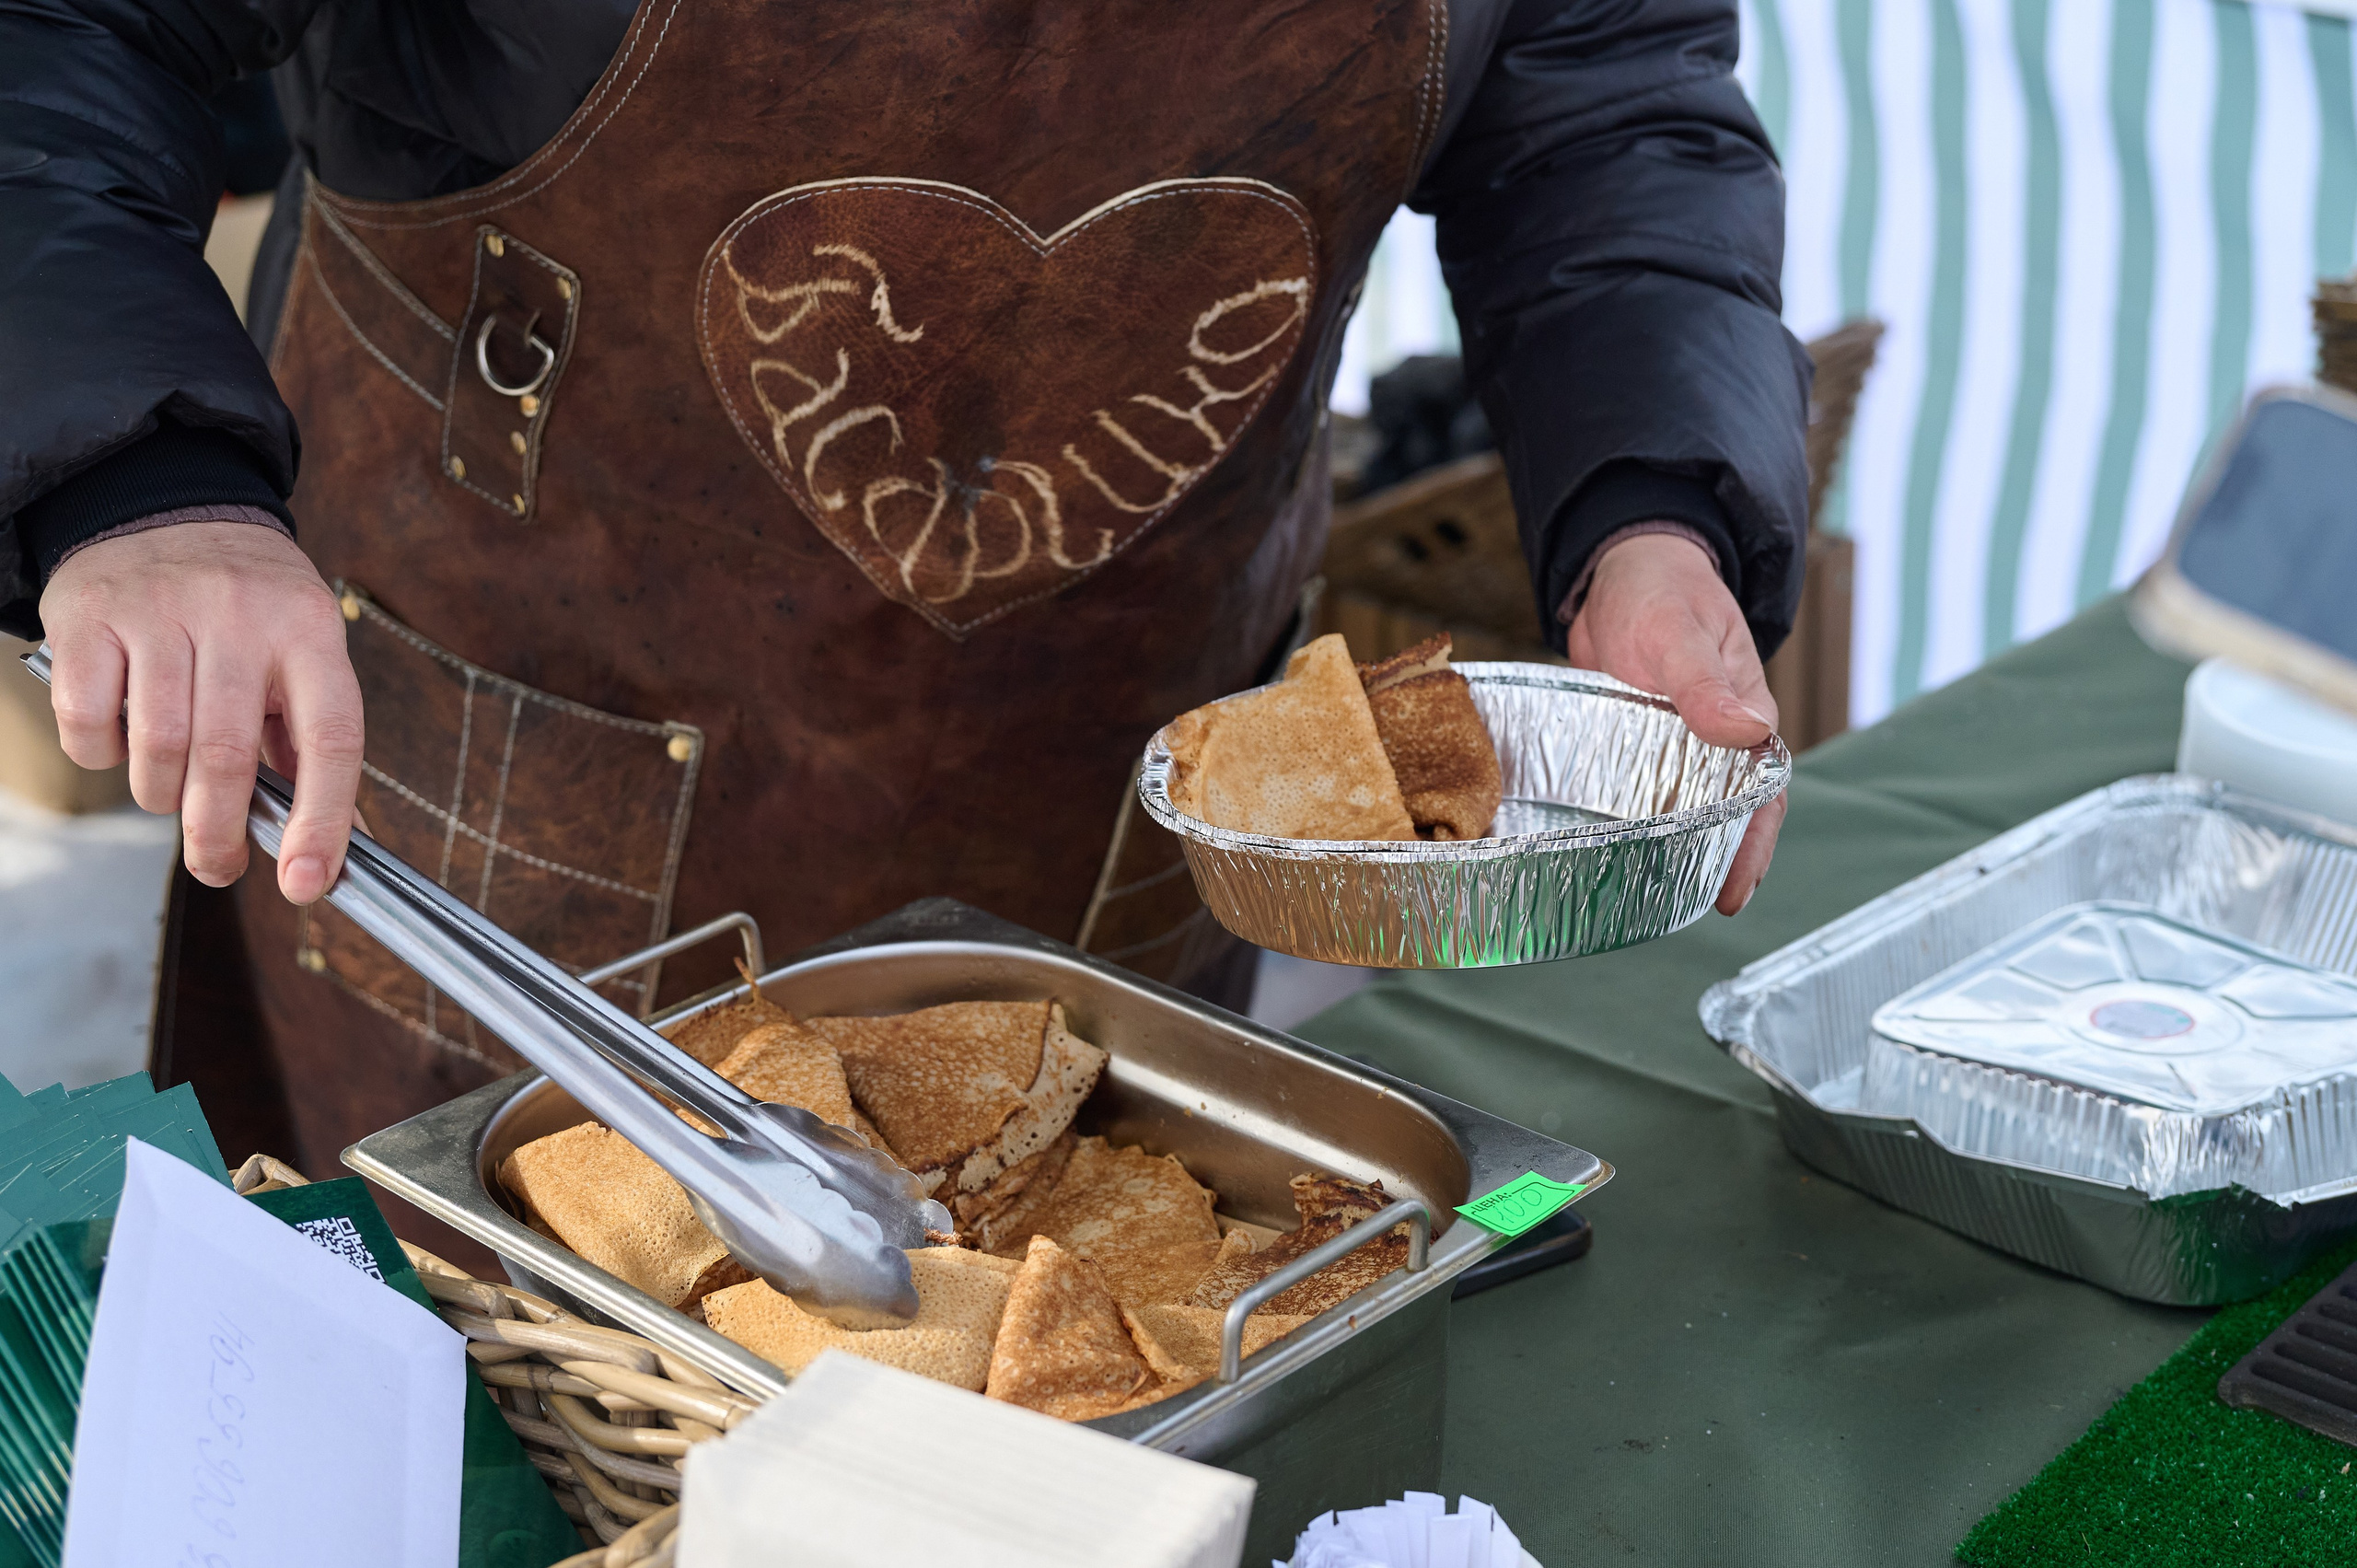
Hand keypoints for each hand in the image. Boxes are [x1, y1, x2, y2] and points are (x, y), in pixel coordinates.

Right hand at [39, 520, 362, 903]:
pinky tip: (122, 741)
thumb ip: (312, 749)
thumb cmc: (249, 609)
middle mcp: (240, 616)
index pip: (331, 739)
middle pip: (228, 756)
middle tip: (217, 866)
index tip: (307, 884)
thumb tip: (335, 853)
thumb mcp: (303, 657)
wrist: (169, 508)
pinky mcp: (89, 617)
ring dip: (161, 795)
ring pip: (159, 748)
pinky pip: (89, 722)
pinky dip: (102, 755)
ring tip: (170, 790)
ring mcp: (160, 611)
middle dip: (218, 834)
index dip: (323, 820)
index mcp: (310, 633)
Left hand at [1564, 530, 1782, 914]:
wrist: (1622, 574)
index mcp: (1746, 716)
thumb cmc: (1661, 592)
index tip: (1736, 889)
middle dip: (1716, 865)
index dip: (1753, 846)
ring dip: (1673, 852)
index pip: (1762, 795)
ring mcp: (1673, 748)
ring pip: (1681, 811)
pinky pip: (1638, 795)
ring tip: (1650, 901)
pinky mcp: (1633, 748)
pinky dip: (1632, 826)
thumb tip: (1752, 731)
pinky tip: (1611, 856)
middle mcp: (1714, 742)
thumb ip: (1706, 683)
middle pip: (1726, 816)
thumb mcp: (1679, 631)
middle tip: (1695, 910)